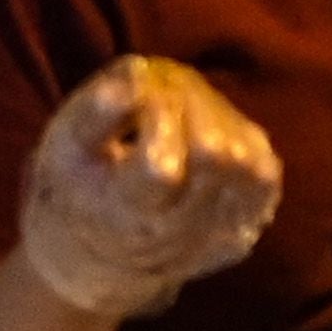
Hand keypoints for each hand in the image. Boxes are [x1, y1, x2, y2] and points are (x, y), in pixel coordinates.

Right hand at [11, 54, 282, 320]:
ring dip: (220, 121)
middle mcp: (180, 236)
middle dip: (193, 106)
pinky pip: (265, 173)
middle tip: (164, 94)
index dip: (157, 114)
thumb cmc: (79, 187)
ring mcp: (220, 238)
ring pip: (250, 162)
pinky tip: (208, 137)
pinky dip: (240, 142)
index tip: (140, 96)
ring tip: (184, 115)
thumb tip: (141, 73)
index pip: (162, 169)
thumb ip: (97, 109)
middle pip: (217, 156)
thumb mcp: (66, 146)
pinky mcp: (246, 229)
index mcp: (126, 216)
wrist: (103, 257)